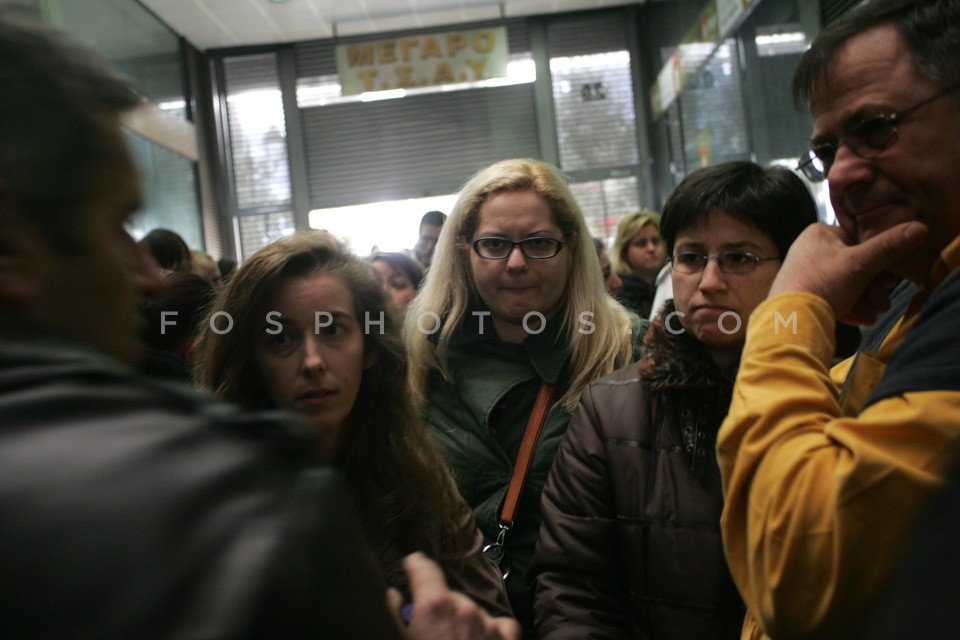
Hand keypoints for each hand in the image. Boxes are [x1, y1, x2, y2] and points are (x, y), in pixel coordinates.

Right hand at [398, 552, 519, 639]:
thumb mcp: (402, 637)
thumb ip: (395, 613)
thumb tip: (395, 594)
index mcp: (434, 606)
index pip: (424, 568)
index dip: (416, 564)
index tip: (413, 563)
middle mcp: (463, 607)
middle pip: (449, 596)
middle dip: (442, 609)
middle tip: (434, 630)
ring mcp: (487, 621)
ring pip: (472, 610)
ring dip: (465, 621)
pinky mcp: (506, 635)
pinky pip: (500, 624)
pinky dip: (492, 631)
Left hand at [768, 221, 926, 324]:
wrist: (790, 320)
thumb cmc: (823, 284)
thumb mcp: (860, 264)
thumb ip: (889, 247)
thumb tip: (919, 227)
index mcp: (819, 233)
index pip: (859, 243)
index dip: (879, 264)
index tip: (890, 282)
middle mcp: (809, 249)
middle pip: (853, 267)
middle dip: (871, 289)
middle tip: (882, 305)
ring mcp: (804, 272)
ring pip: (844, 284)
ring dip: (862, 301)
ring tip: (871, 316)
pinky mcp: (801, 293)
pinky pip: (831, 296)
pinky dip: (847, 307)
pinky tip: (857, 320)